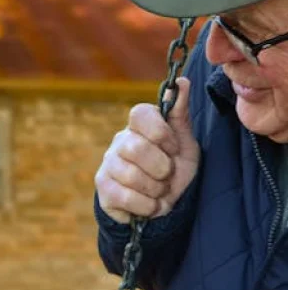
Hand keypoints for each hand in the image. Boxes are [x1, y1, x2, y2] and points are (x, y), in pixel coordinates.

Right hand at [95, 77, 199, 223]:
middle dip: (161, 168)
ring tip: (160, 191)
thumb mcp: (185, 143)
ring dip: (156, 189)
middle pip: (136, 148)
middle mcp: (120, 141)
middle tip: (167, 175)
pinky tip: (151, 205)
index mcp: (139, 126)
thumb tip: (182, 82)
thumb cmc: (174, 170)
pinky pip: (125, 196)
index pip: (139, 113)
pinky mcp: (103, 189)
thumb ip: (180, 114)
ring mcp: (108, 164)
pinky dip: (146, 205)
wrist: (164, 207)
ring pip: (131, 175)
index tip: (174, 148)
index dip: (161, 133)